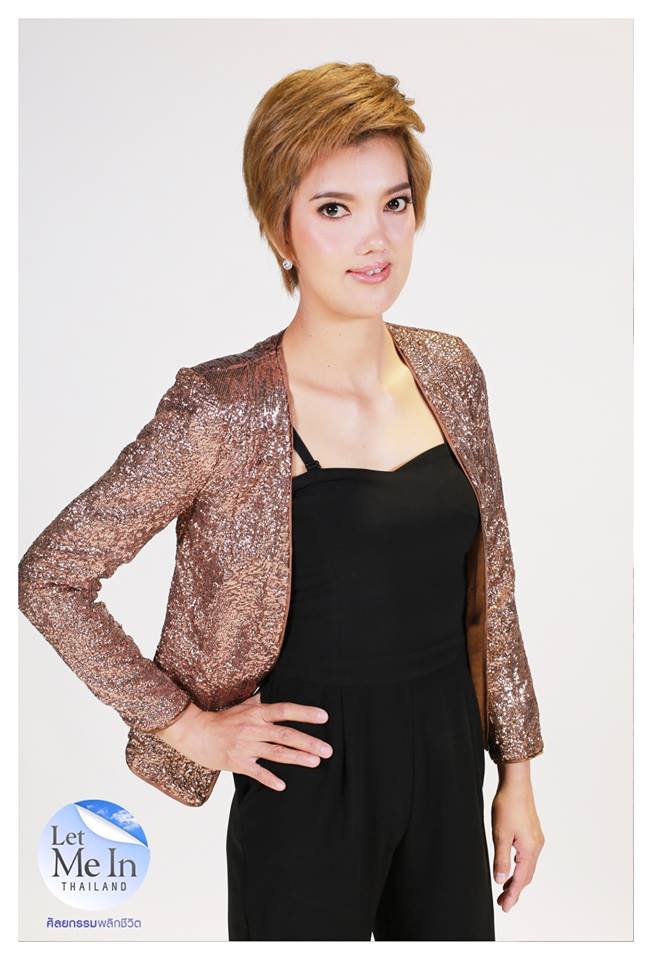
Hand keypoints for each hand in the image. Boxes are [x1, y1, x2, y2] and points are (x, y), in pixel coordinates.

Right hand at [153, 691, 333, 791]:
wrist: (196, 733)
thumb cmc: (222, 719)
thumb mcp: (243, 706)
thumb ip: (262, 702)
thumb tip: (277, 689)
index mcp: (256, 713)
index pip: (285, 710)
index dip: (305, 713)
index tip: (324, 717)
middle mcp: (253, 728)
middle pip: (285, 735)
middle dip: (308, 742)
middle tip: (328, 749)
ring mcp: (245, 746)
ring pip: (276, 753)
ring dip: (297, 758)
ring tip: (315, 762)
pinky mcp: (237, 762)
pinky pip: (257, 772)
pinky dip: (270, 779)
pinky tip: (283, 785)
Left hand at [491, 762, 544, 912]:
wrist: (516, 784)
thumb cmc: (507, 806)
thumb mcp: (500, 834)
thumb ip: (501, 859)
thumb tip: (501, 880)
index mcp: (530, 849)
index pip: (521, 879)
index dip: (512, 895)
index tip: (504, 907)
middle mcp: (536, 846)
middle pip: (527, 875)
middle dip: (515, 890)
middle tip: (503, 902)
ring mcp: (536, 839)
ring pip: (528, 866)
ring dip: (518, 879)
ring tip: (505, 888)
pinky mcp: (532, 833)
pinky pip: (528, 857)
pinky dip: (520, 867)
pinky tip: (512, 867)